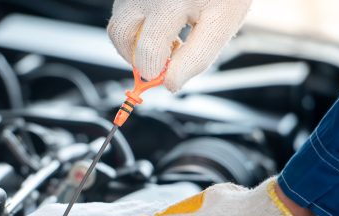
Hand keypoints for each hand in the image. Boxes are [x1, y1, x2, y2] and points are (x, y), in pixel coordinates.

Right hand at [107, 0, 252, 91]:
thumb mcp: (221, 25)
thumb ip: (196, 57)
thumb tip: (170, 84)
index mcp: (171, 2)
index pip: (148, 49)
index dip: (154, 71)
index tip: (165, 77)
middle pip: (120, 34)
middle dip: (136, 57)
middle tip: (160, 61)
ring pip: (117, 23)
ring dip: (134, 42)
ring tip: (164, 41)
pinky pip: (122, 11)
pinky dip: (136, 26)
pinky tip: (161, 25)